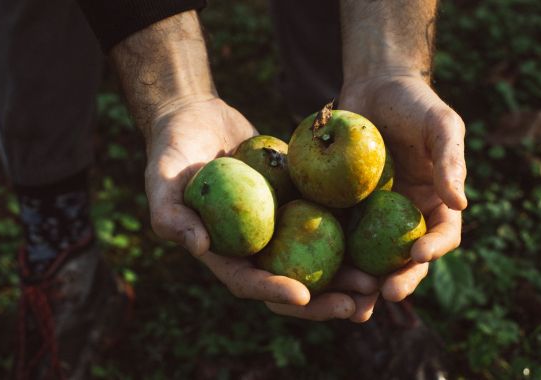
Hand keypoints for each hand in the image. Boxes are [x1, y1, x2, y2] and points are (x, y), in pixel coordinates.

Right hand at [145, 97, 377, 320]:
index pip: (248, 282)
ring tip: (378, 281)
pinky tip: (379, 236)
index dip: (274, 293)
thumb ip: (170, 212)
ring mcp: (277, 226)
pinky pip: (326, 221)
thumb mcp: (161, 176)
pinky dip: (351, 233)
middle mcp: (253, 246)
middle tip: (358, 303)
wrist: (199, 118)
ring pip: (315, 259)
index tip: (304, 294)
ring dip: (346, 275)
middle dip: (323, 301)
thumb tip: (199, 247)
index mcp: (223, 252)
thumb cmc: (173, 147)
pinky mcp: (296, 203)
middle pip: (290, 282)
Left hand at [340, 75, 466, 301]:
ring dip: (363, 284)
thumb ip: (451, 160)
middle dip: (398, 280)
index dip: (434, 250)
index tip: (417, 254)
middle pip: (404, 259)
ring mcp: (372, 217)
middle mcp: (404, 217)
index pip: (441, 236)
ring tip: (351, 304)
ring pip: (368, 258)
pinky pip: (336, 235)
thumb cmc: (413, 103)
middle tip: (384, 294)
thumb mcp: (440, 124)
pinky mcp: (342, 209)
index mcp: (434, 204)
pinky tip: (316, 271)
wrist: (374, 86)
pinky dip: (329, 256)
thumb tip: (461, 203)